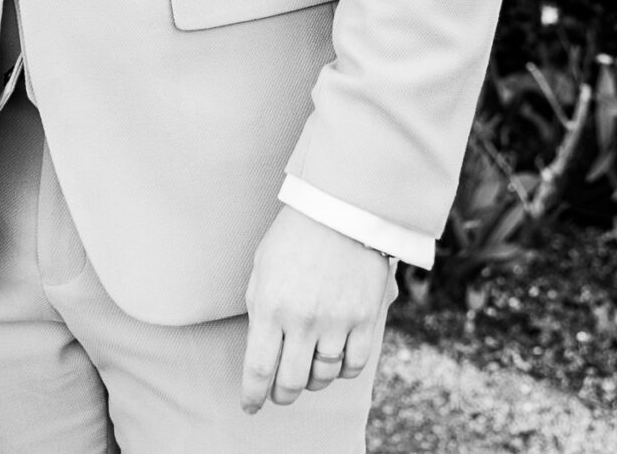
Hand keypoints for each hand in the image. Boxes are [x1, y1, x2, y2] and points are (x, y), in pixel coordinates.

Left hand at [239, 206, 395, 413]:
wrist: (341, 209)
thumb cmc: (294, 236)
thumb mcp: (263, 270)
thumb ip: (261, 311)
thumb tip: (262, 350)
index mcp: (270, 306)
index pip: (258, 369)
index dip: (253, 395)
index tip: (251, 405)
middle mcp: (302, 320)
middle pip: (291, 382)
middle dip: (282, 395)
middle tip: (279, 393)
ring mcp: (336, 321)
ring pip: (323, 377)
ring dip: (312, 381)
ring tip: (307, 371)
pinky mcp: (365, 319)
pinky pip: (354, 365)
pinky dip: (342, 370)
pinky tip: (335, 361)